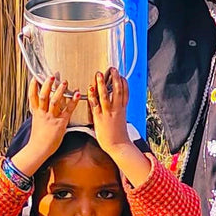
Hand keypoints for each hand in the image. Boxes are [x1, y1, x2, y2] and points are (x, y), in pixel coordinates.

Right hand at [11, 76, 79, 176]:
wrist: (39, 149)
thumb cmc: (39, 138)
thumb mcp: (37, 122)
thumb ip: (41, 113)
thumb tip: (44, 106)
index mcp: (36, 113)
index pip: (32, 96)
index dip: (33, 86)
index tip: (35, 77)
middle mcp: (43, 113)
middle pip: (43, 96)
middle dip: (47, 85)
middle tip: (52, 76)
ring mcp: (51, 118)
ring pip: (54, 101)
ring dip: (59, 91)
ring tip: (64, 82)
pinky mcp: (60, 123)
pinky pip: (67, 110)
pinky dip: (73, 101)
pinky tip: (77, 94)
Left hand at [88, 69, 151, 186]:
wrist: (118, 146)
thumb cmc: (119, 136)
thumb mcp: (121, 121)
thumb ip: (118, 112)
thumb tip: (116, 107)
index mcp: (123, 110)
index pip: (126, 93)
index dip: (124, 83)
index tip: (121, 76)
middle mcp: (117, 109)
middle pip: (117, 90)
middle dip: (115, 78)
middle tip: (112, 69)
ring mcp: (108, 113)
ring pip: (106, 95)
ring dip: (102, 83)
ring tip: (99, 74)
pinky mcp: (100, 118)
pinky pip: (95, 104)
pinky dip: (93, 95)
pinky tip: (90, 88)